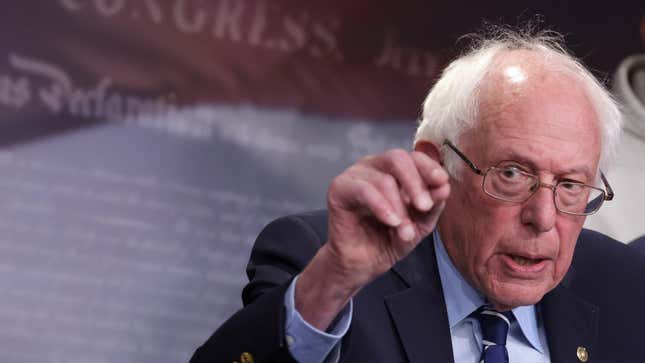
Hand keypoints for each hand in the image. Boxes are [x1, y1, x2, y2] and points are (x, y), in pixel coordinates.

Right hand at [296, 148, 449, 329]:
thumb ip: (432, 205)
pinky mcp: (339, 189)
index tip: (441, 182)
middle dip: (415, 183)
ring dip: (399, 208)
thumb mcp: (419, 224)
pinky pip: (363, 190)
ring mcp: (355, 175)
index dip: (429, 167)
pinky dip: (381, 206)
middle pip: (397, 159)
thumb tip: (444, 186)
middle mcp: (374, 167)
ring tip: (405, 232)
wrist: (362, 264)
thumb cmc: (388, 239)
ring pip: (383, 179)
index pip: (413, 157)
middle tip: (424, 207)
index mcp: (394, 170)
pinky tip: (391, 222)